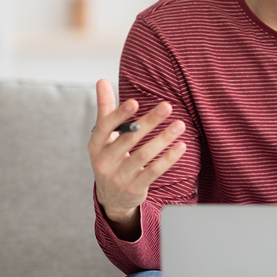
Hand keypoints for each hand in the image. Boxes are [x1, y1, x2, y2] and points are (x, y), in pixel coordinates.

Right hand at [88, 79, 186, 239]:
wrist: (111, 197)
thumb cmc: (110, 157)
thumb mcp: (104, 137)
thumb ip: (106, 109)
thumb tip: (102, 80)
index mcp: (95, 145)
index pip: (105, 127)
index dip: (119, 115)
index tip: (135, 102)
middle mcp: (104, 162)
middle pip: (128, 139)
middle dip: (149, 122)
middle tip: (167, 106)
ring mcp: (119, 177)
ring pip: (143, 155)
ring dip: (163, 139)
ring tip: (180, 124)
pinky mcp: (135, 188)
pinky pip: (153, 172)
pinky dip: (168, 159)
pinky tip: (181, 146)